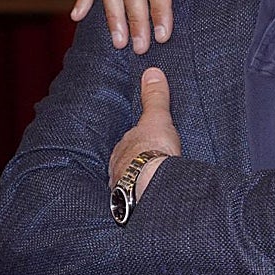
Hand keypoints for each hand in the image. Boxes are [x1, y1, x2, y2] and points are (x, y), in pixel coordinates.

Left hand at [109, 68, 182, 196]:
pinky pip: (132, 195)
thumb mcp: (158, 119)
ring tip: (148, 181)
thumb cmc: (155, 150)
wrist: (153, 184)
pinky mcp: (128, 202)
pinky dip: (138, 194)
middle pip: (125, 160)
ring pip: (126, 178)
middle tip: (149, 162)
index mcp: (122, 145)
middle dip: (134, 161)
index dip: (137, 140)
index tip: (144, 143)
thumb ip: (155, 98)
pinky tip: (147, 195)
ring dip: (135, 179)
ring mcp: (120, 185)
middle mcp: (116, 165)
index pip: (128, 140)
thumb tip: (151, 72)